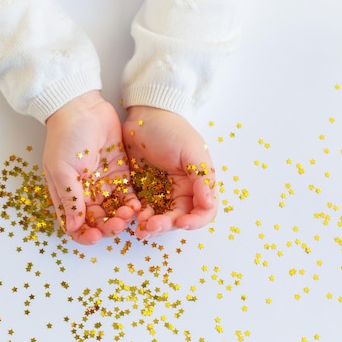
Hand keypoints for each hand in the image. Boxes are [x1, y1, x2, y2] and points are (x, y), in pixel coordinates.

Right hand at [43, 91, 139, 244]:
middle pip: (97, 220)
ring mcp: (103, 183)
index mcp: (67, 194)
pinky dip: (131, 204)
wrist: (83, 108)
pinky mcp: (120, 173)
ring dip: (121, 217)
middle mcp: (85, 192)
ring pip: (114, 210)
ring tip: (128, 215)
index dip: (83, 235)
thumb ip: (70, 198)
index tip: (94, 236)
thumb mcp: (62, 169)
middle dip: (107, 227)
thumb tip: (73, 227)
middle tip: (117, 225)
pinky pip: (127, 195)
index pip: (75, 224)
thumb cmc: (65, 137)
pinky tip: (136, 206)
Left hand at [122, 106, 217, 238]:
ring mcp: (160, 193)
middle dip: (167, 225)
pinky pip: (141, 210)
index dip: (194, 221)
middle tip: (152, 226)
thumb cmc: (171, 129)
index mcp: (197, 183)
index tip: (181, 223)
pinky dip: (138, 217)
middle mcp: (181, 192)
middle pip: (179, 219)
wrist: (144, 115)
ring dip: (152, 226)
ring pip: (159, 219)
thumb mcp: (191, 150)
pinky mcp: (141, 191)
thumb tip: (209, 203)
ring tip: (141, 227)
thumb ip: (202, 177)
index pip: (203, 211)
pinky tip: (132, 217)